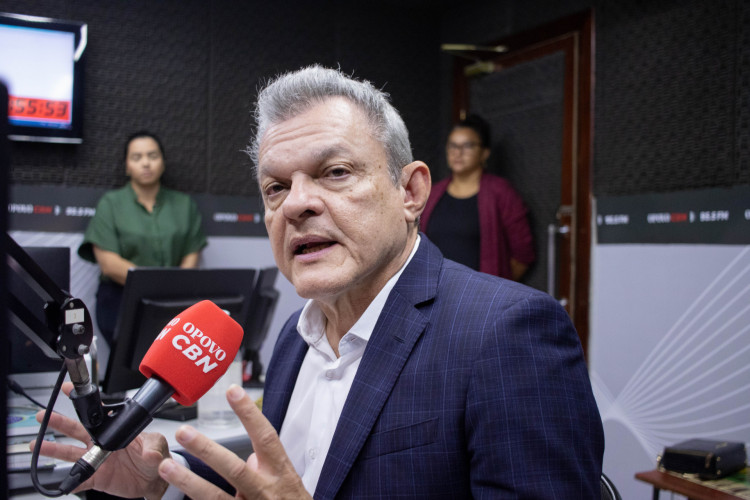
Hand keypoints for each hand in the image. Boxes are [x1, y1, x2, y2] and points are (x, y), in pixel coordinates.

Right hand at [34, 382, 170, 499]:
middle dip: (59, 422)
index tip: (69, 390)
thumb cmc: (154, 457)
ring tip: (37, 446)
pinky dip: (70, 480)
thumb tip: (149, 451)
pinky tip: (60, 481)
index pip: (98, 413)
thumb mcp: (157, 446)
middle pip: (77, 430)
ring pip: (71, 453)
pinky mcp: (97, 477)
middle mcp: (103, 442)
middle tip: (44, 416)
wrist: (154, 480)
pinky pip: (80, 479)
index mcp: (116, 430)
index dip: (84, 402)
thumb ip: (153, 447)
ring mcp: (98, 459)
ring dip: (54, 450)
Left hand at [158, 384, 310, 498]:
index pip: (265, 438)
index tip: (233, 392)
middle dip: (207, 450)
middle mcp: (265, 491)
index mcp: (281, 474)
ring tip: (166, 466)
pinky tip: (174, 498)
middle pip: (234, 468)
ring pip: (216, 496)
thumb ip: (269, 467)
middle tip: (184, 432)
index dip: (249, 415)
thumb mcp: (290, 483)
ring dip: (188, 482)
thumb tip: (249, 455)